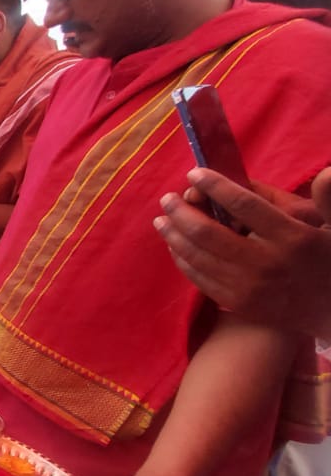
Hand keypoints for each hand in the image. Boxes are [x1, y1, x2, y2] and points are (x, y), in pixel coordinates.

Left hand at [156, 167, 330, 339]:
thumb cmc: (328, 261)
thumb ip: (327, 199)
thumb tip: (326, 172)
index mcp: (293, 237)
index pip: (244, 205)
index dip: (215, 185)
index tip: (195, 173)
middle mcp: (267, 263)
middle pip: (209, 232)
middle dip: (181, 211)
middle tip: (167, 198)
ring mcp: (249, 287)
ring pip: (198, 256)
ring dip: (173, 234)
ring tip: (162, 219)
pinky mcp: (238, 303)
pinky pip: (199, 278)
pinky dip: (182, 258)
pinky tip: (174, 245)